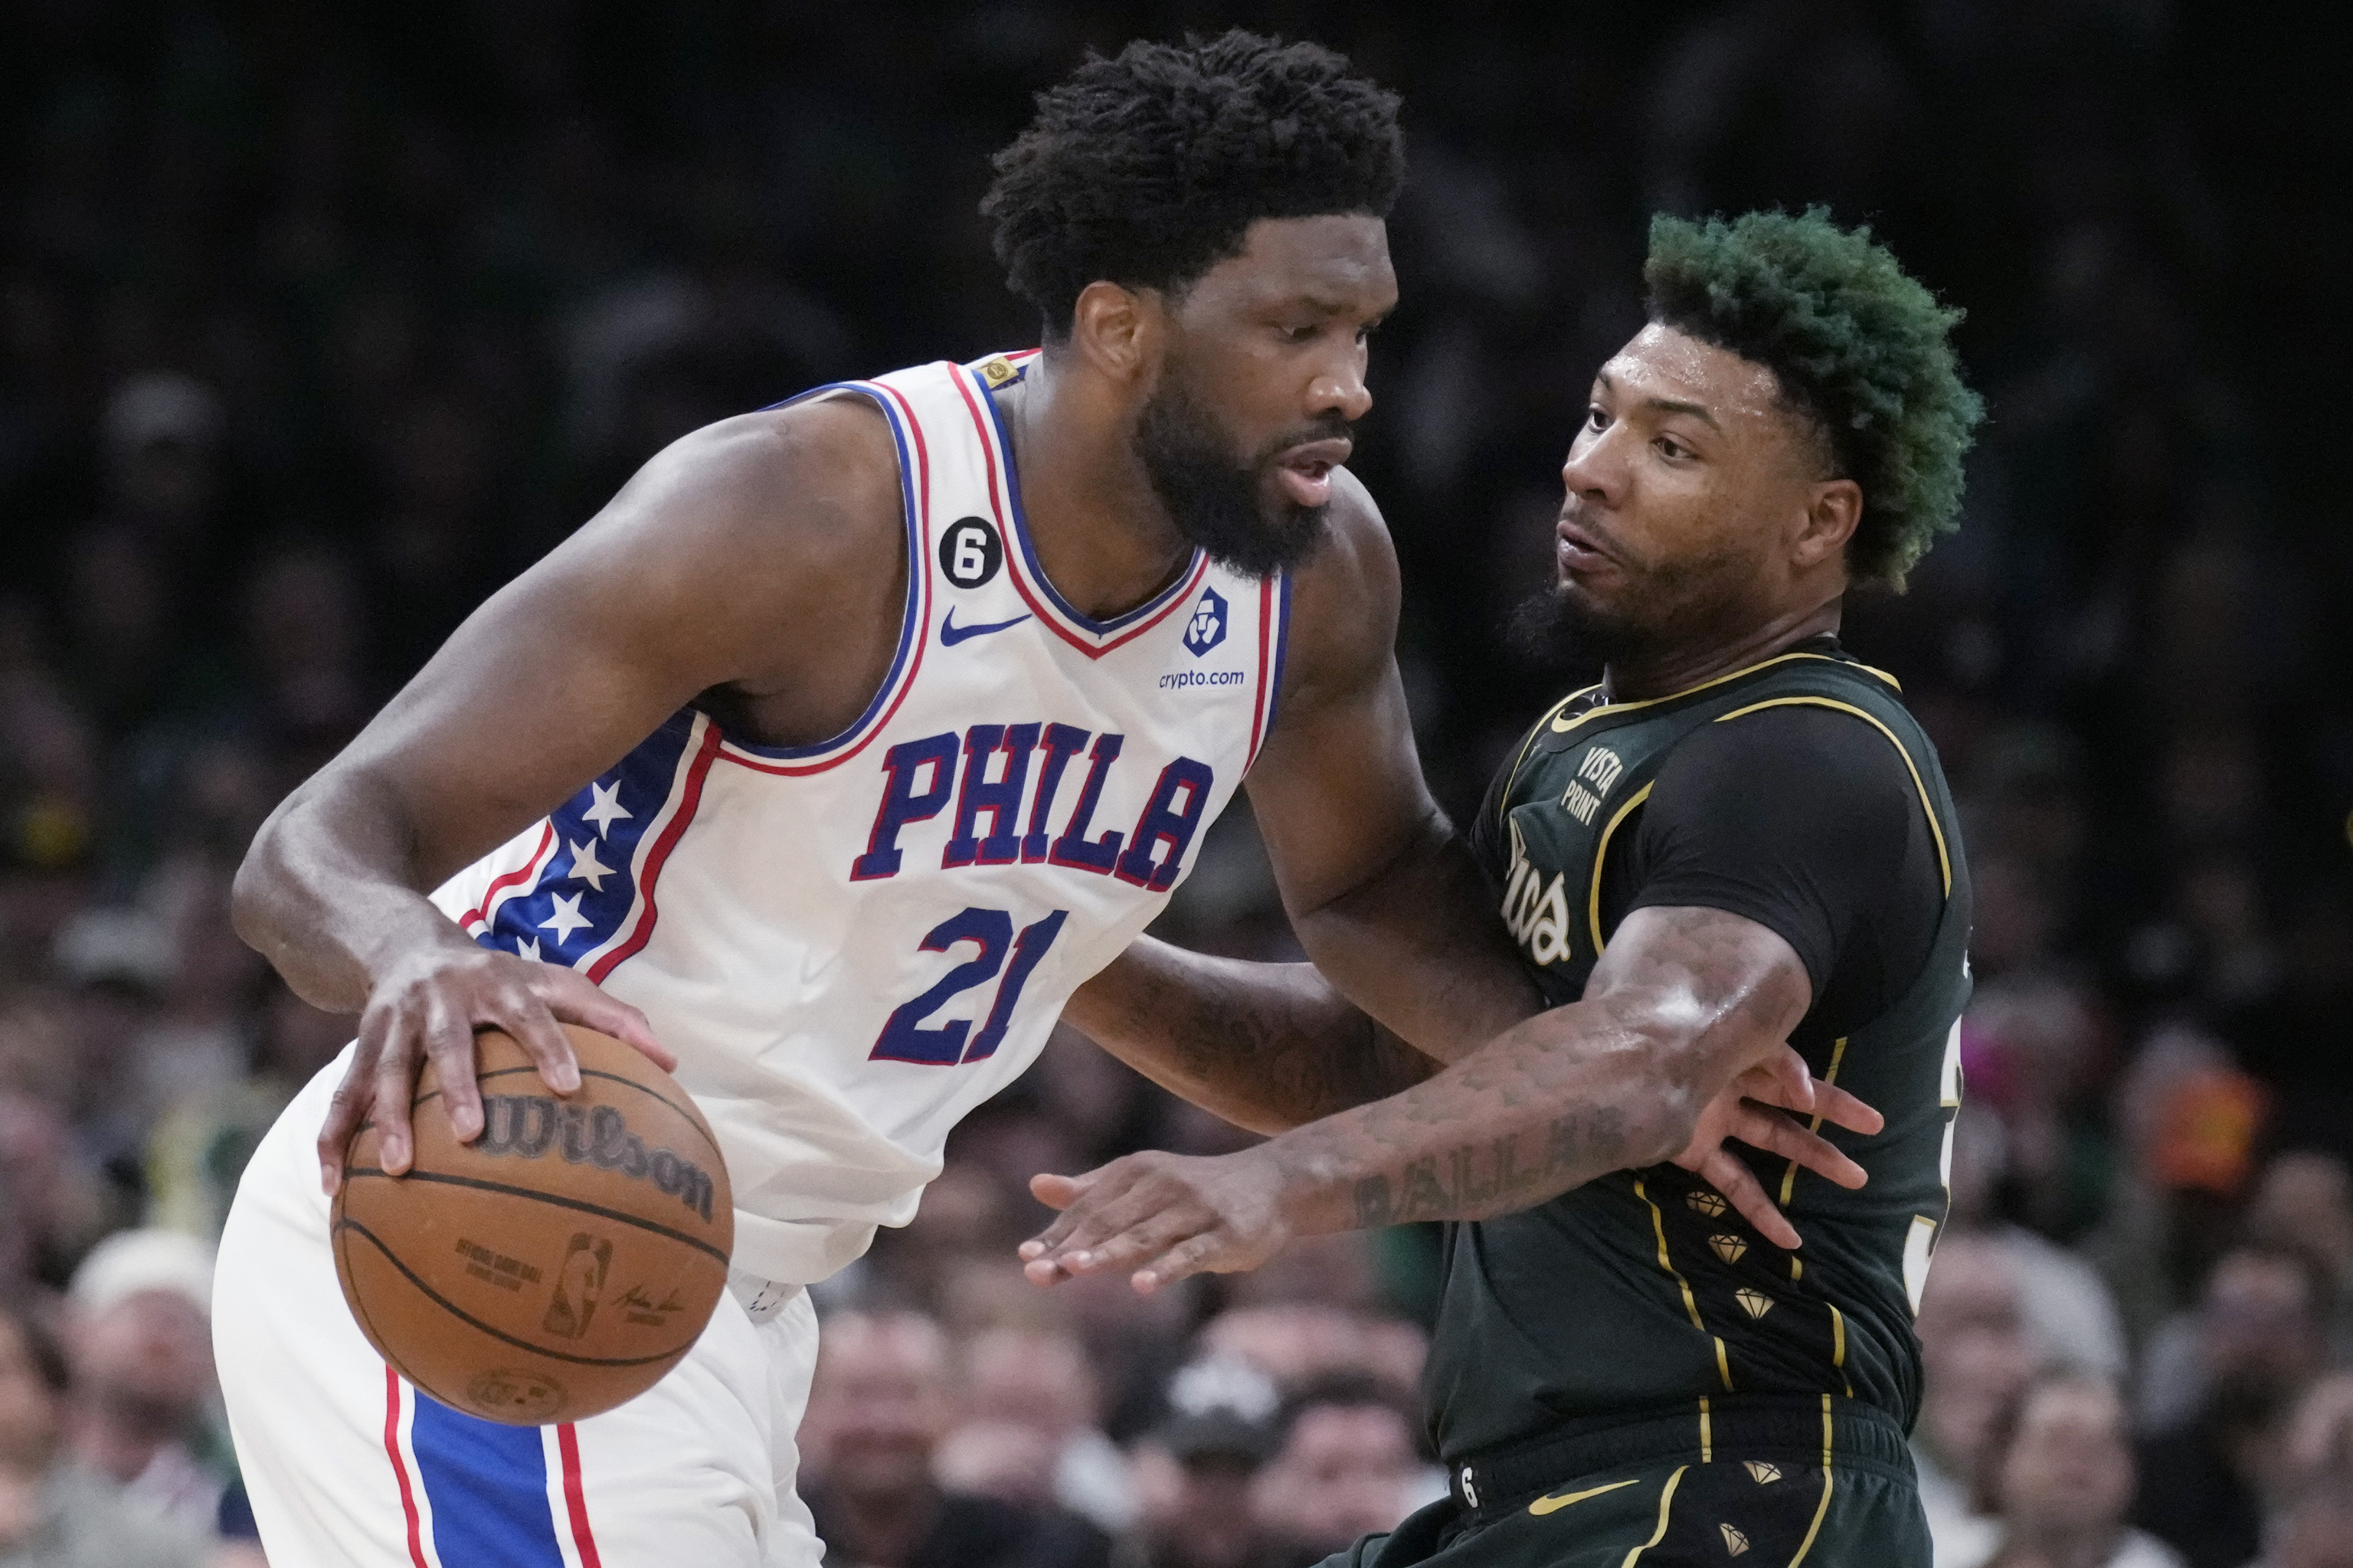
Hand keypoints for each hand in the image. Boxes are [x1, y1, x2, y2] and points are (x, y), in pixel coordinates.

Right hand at [316, 940, 669, 1192]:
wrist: (404, 942)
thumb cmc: (501, 978)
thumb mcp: (553, 983)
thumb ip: (611, 1019)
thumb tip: (672, 1064)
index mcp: (498, 985)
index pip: (529, 1014)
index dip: (549, 1046)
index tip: (570, 1088)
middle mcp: (442, 1000)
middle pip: (447, 1042)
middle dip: (455, 1086)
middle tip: (469, 1134)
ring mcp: (394, 1023)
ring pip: (386, 1071)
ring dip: (386, 1119)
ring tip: (396, 1170)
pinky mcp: (359, 1046)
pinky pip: (341, 1095)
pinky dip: (331, 1138)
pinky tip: (333, 1187)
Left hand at [1019, 1148, 1290, 1294]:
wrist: (1273, 1185)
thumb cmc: (1196, 1192)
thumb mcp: (1143, 1184)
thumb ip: (1091, 1191)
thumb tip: (1036, 1184)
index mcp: (1135, 1172)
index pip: (1089, 1208)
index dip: (1057, 1234)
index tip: (1026, 1258)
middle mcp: (1161, 1184)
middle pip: (1110, 1221)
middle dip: (1074, 1247)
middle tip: (1040, 1270)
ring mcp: (1194, 1209)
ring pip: (1145, 1235)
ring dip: (1110, 1253)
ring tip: (1077, 1268)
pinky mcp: (1224, 1234)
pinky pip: (1190, 1254)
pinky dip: (1165, 1269)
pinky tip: (1141, 1285)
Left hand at [1672, 1043, 1882, 1248]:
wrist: (1601, 1062)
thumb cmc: (1657, 1040)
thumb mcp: (1720, 1038)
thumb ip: (1769, 1059)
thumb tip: (1806, 1092)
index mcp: (1737, 1052)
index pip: (1792, 1070)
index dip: (1823, 1093)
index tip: (1862, 1117)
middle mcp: (1730, 1083)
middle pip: (1792, 1106)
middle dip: (1833, 1121)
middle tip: (1874, 1140)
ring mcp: (1712, 1117)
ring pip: (1773, 1141)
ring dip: (1812, 1160)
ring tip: (1856, 1179)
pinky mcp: (1692, 1148)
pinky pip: (1734, 1182)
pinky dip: (1760, 1210)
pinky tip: (1789, 1237)